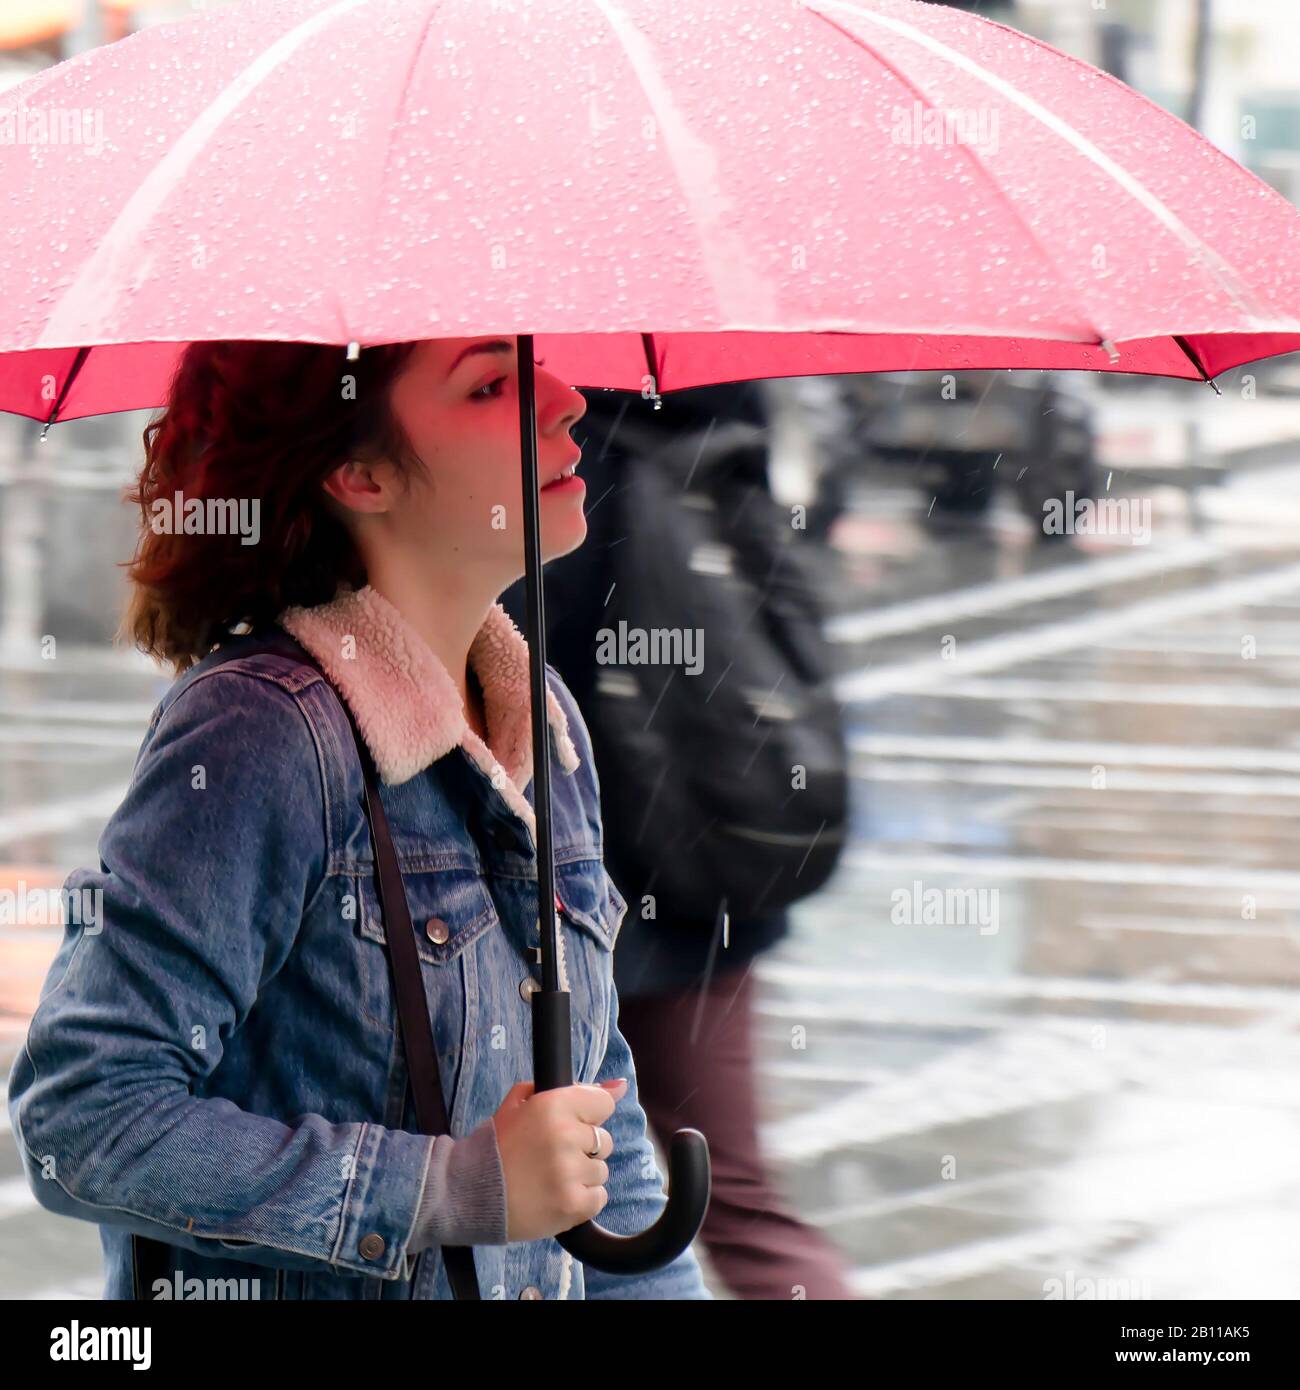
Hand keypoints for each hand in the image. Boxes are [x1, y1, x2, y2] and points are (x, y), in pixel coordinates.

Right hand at [491, 1077, 628, 1242]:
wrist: (469, 1194)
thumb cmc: (496, 1146)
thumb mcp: (520, 1103)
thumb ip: (570, 1089)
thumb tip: (618, 1085)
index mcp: (553, 1105)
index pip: (603, 1103)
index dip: (588, 1116)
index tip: (571, 1126)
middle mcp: (565, 1136)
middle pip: (603, 1140)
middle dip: (583, 1147)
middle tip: (552, 1155)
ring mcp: (570, 1173)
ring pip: (601, 1170)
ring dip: (581, 1175)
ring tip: (550, 1178)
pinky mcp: (573, 1205)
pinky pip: (599, 1197)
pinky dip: (582, 1199)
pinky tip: (556, 1195)